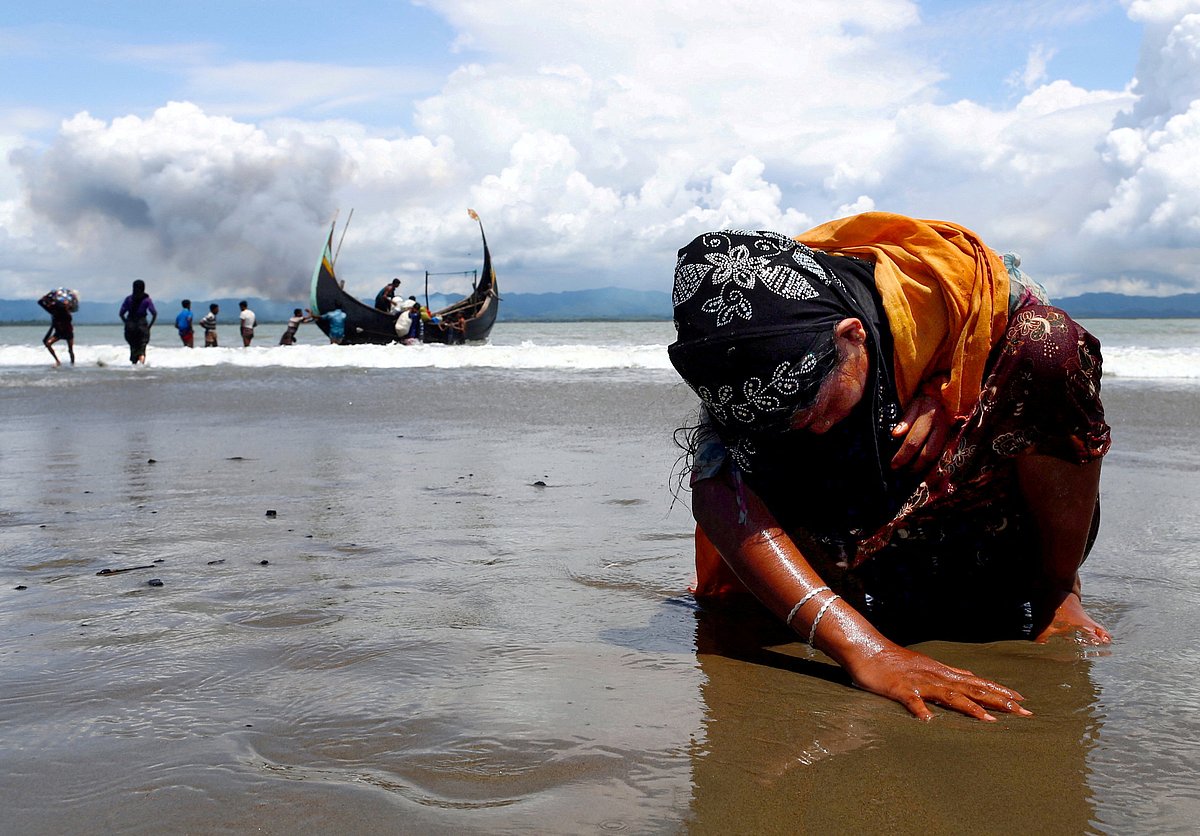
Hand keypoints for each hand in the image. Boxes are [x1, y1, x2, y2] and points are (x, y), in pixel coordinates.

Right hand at [846, 641, 1032, 721]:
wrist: (867, 648)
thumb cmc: (895, 660)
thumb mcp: (926, 665)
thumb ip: (947, 674)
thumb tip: (969, 677)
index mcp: (943, 672)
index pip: (978, 682)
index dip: (1000, 691)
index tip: (1022, 700)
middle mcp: (936, 676)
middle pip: (972, 689)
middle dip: (998, 700)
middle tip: (1023, 711)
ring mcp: (920, 683)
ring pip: (949, 695)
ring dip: (970, 707)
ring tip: (990, 720)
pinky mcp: (900, 689)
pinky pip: (912, 701)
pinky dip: (921, 711)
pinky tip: (928, 721)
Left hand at [890, 393, 950, 471]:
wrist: (946, 398)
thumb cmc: (925, 402)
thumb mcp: (914, 405)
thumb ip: (905, 420)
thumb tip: (895, 434)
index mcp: (929, 418)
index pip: (913, 441)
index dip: (902, 456)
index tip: (893, 465)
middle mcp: (941, 428)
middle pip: (928, 454)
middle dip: (914, 467)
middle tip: (902, 472)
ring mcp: (950, 436)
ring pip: (937, 458)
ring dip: (923, 469)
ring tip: (909, 472)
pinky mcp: (953, 441)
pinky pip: (942, 458)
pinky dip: (931, 466)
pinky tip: (922, 469)